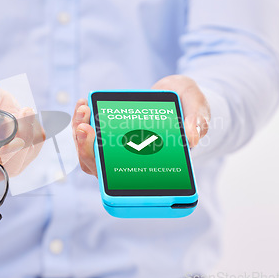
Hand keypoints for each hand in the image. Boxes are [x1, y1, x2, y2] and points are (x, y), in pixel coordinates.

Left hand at [72, 75, 210, 176]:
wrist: (181, 97)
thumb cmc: (190, 109)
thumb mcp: (200, 110)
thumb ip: (198, 122)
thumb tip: (191, 139)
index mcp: (151, 165)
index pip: (122, 180)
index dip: (105, 168)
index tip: (96, 148)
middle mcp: (130, 161)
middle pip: (97, 165)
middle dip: (84, 147)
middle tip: (84, 125)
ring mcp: (117, 148)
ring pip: (88, 151)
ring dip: (79, 133)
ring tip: (84, 109)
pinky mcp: (110, 133)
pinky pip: (89, 133)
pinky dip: (82, 120)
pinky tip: (84, 104)